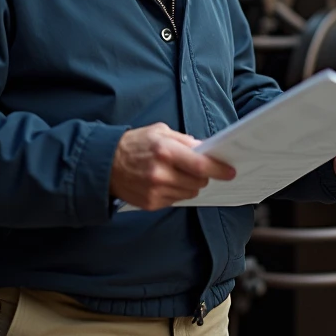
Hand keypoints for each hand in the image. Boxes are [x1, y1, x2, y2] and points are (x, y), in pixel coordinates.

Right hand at [110, 123, 235, 209]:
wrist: (105, 164)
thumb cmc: (135, 144)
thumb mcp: (160, 132)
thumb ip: (185, 141)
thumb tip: (207, 150)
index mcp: (165, 151)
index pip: (200, 165)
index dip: (219, 169)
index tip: (230, 171)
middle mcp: (161, 173)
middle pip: (198, 182)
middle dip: (202, 175)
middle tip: (195, 168)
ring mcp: (155, 191)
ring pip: (189, 193)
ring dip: (189, 184)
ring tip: (176, 173)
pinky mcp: (150, 203)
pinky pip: (176, 200)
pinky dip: (176, 192)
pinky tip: (164, 182)